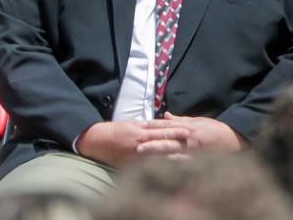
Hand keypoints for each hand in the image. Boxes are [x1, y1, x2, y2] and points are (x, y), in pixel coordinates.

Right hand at [74, 119, 189, 166]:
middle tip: (194, 144)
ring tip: (188, 158)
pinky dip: (160, 166)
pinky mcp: (132, 165)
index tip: (189, 131)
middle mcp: (141, 144)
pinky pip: (148, 166)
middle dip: (178, 144)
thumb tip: (163, 124)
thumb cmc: (118, 130)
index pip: (162, 131)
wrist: (98, 142)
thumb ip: (149, 125)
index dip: (176, 130)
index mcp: (142, 132)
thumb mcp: (134, 123)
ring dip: (173, 157)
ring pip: (158, 156)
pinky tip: (170, 169)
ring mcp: (137, 156)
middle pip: (163, 144)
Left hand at [137, 113, 246, 157]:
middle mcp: (188, 136)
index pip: (168, 125)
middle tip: (137, 145)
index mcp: (188, 126)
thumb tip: (166, 115)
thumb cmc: (214, 129)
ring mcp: (192, 148)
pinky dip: (171, 162)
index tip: (141, 126)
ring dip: (157, 152)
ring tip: (144, 154)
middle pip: (167, 138)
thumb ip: (181, 120)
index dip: (154, 125)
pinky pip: (181, 161)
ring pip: (171, 150)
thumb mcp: (198, 121)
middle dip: (151, 142)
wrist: (232, 138)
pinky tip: (162, 164)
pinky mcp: (197, 158)